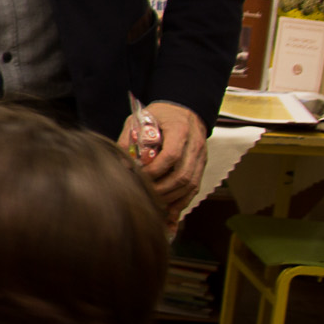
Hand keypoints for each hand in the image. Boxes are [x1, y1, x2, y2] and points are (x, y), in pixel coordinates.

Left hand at [123, 101, 205, 217]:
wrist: (184, 110)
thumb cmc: (159, 115)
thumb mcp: (140, 119)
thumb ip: (129, 138)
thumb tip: (121, 163)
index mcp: (180, 130)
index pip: (171, 155)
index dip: (155, 170)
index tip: (140, 176)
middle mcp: (195, 145)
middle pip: (182, 175)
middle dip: (162, 189)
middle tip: (145, 194)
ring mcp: (201, 157)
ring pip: (190, 185)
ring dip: (171, 198)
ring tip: (154, 204)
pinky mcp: (201, 166)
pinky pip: (195, 188)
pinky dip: (182, 202)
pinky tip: (171, 214)